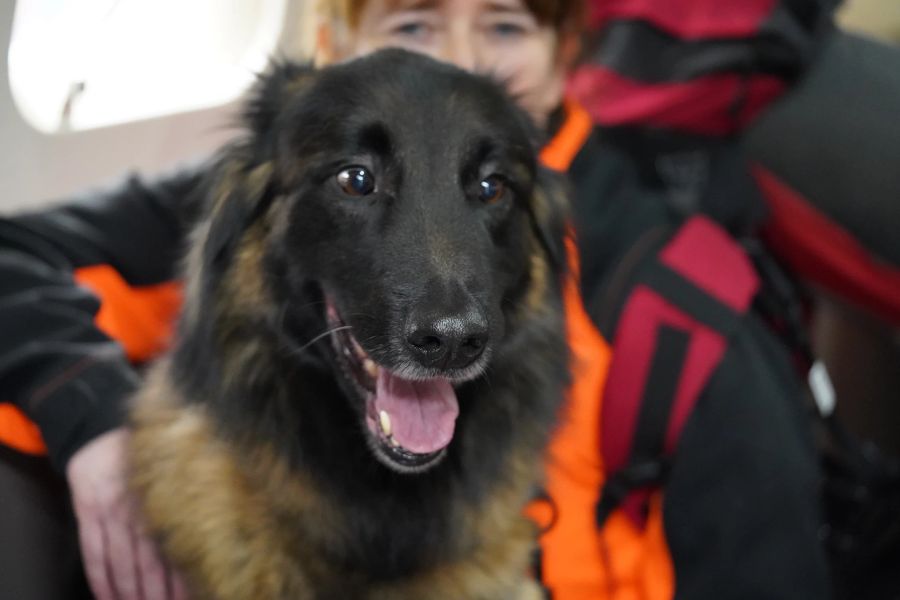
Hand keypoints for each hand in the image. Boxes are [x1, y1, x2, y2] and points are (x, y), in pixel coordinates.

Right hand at [66, 427, 187, 599]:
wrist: (104, 426)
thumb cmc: (151, 450)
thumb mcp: (177, 467)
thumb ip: (190, 498)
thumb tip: (224, 526)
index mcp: (167, 496)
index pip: (177, 546)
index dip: (185, 575)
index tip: (197, 593)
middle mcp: (139, 507)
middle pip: (150, 561)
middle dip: (159, 591)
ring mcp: (110, 511)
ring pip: (122, 561)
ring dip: (131, 591)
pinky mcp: (87, 511)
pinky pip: (93, 551)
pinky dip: (100, 578)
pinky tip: (107, 597)